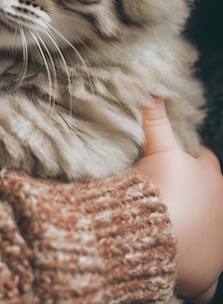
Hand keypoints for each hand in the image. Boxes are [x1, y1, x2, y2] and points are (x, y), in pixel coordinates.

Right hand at [135, 98, 222, 302]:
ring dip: (195, 228)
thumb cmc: (159, 191)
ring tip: (167, 222)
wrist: (150, 236)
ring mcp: (217, 246)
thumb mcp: (157, 149)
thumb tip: (154, 88)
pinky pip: (206, 278)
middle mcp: (221, 212)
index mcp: (212, 180)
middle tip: (163, 188)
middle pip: (209, 195)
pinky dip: (196, 273)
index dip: (185, 156)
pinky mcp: (206, 275)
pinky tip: (180, 265)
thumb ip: (155, 119)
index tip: (167, 157)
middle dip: (192, 192)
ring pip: (210, 232)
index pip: (204, 161)